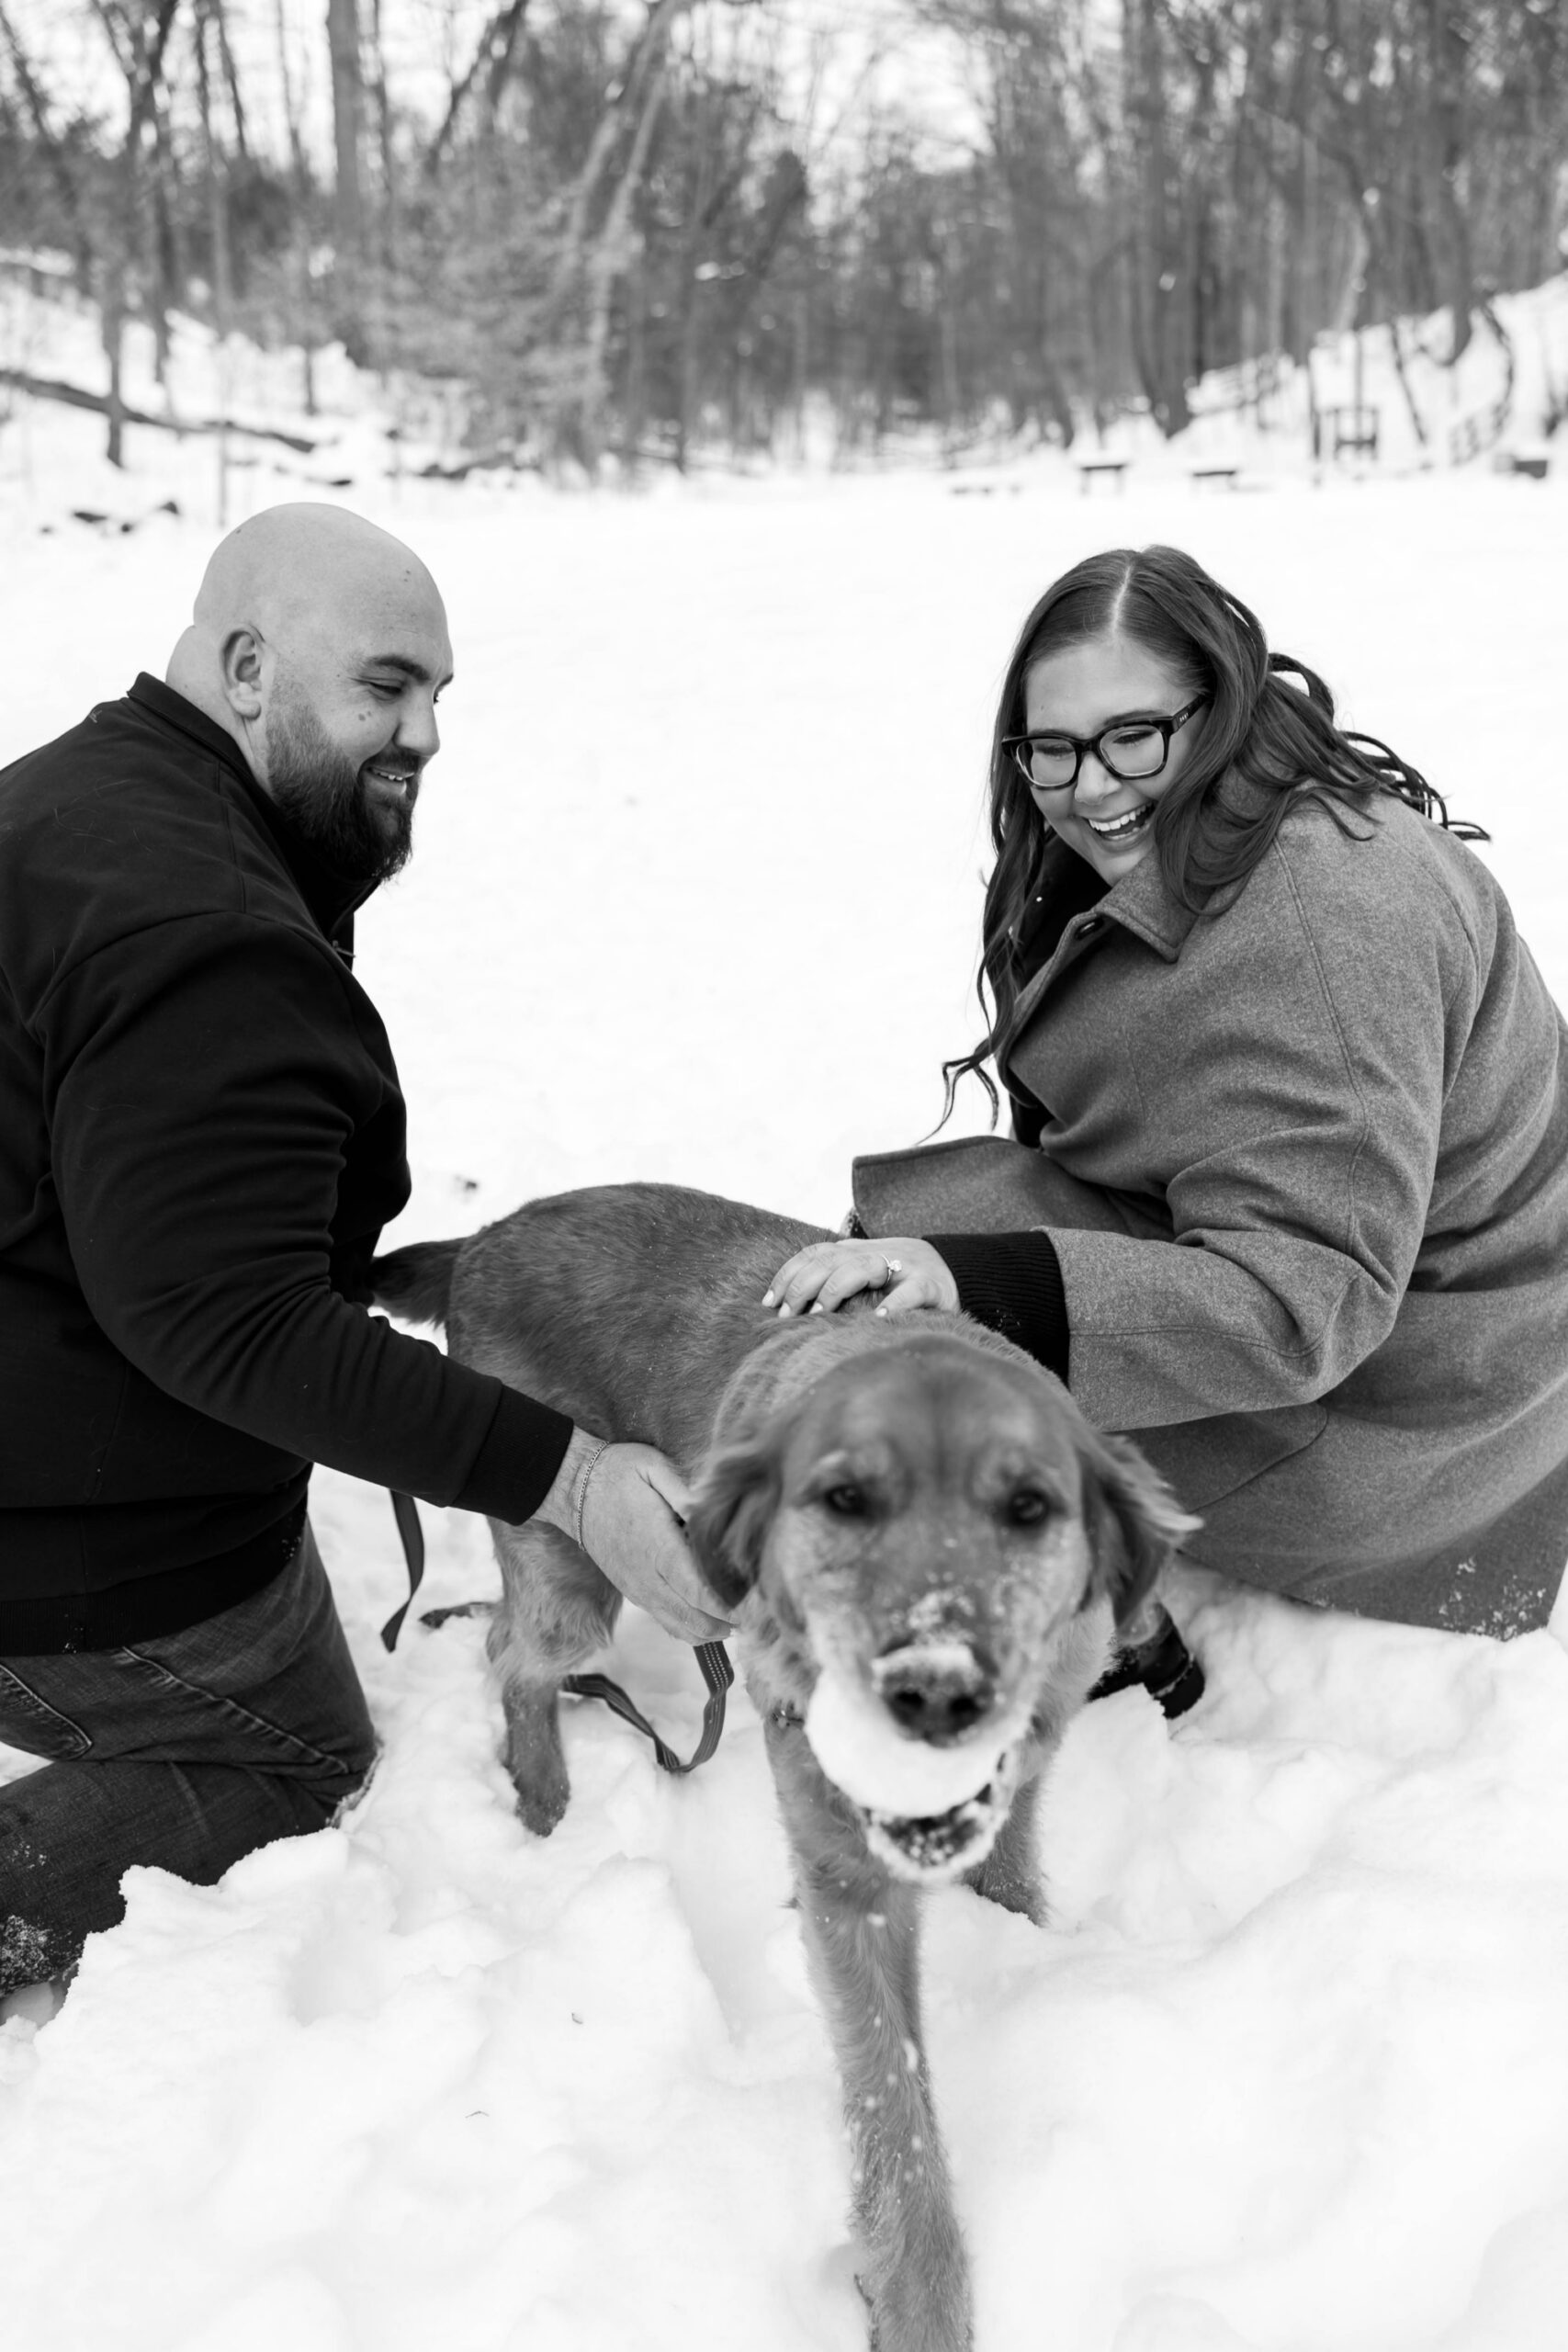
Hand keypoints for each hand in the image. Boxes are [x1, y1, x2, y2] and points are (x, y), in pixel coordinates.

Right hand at [537, 1428, 731, 1643]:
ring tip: (735, 1620)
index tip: (751, 1607)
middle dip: (725, 1623)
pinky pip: (664, 1620)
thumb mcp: (653, 1467)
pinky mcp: (631, 1591)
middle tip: (754, 1615)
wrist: (571, 1489)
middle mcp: (647, 1576)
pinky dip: (689, 1627)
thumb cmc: (616, 1473)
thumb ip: (685, 1493)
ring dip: (709, 1630)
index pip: (698, 1592)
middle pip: (693, 1619)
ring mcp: (637, 1588)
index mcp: (658, 1547)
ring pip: (679, 1627)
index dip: (726, 1606)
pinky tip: (707, 1620)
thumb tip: (712, 1513)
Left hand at [762, 1236, 958, 1319]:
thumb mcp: (864, 1278)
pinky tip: (880, 1319)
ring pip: (864, 1267)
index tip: (768, 1302)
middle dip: (803, 1285)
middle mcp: (875, 1254)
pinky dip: (896, 1303)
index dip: (789, 1274)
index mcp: (856, 1252)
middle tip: (787, 1316)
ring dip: (837, 1288)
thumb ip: (834, 1285)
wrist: (957, 1271)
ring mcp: (904, 1268)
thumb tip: (787, 1310)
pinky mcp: (932, 1286)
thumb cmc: (900, 1283)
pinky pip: (912, 1291)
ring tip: (820, 1314)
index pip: (814, 1254)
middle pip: (831, 1260)